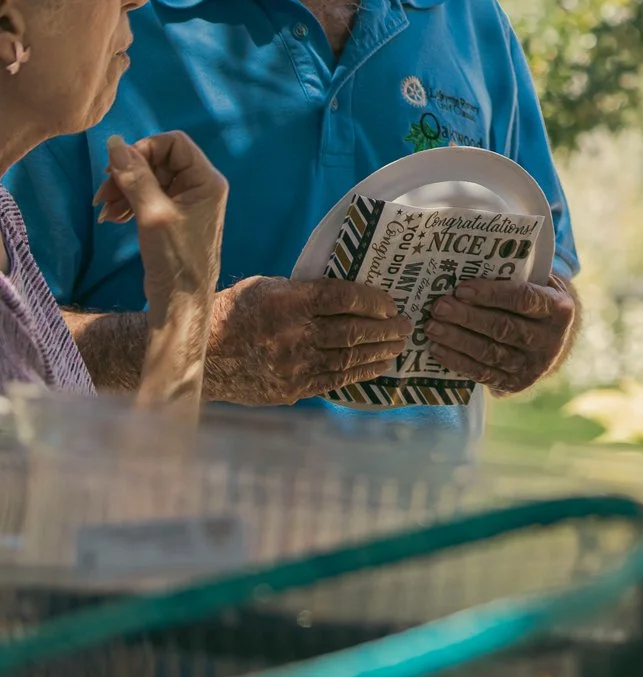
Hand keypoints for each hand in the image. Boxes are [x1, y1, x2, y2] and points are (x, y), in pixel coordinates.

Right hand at [96, 132, 226, 321]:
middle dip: (128, 174)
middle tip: (102, 194)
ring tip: (103, 211)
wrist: (180, 303)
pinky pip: (147, 197)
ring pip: (149, 179)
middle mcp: (199, 186)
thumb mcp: (152, 214)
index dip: (144, 149)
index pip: (174, 143)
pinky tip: (112, 218)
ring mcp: (186, 201)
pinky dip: (128, 203)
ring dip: (123, 190)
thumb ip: (135, 176)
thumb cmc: (174, 258)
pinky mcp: (171, 216)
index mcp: (206, 179)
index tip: (118, 168)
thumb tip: (114, 142)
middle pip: (158, 161)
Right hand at [204, 277, 413, 405]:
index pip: (342, 297)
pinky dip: (361, 373)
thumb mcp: (266, 287)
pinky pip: (335, 380)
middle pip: (352, 330)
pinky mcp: (293, 388)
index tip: (391, 302)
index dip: (372, 300)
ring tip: (399, 346)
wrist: (201, 356)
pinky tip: (379, 367)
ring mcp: (295, 365)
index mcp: (288, 301)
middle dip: (385, 328)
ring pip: (349, 357)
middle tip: (407, 324)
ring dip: (380, 351)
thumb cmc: (234, 312)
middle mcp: (294, 334)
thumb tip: (344, 296)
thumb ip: (303, 290)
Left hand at [425, 277, 576, 394]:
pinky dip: (458, 361)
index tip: (461, 288)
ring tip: (432, 327)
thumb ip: (515, 275)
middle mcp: (549, 340)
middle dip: (467, 317)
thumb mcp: (538, 283)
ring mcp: (533, 366)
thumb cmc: (535, 299)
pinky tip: (437, 349)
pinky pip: (483, 374)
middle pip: (503, 328)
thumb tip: (470, 264)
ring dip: (457, 339)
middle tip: (439, 307)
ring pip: (490, 352)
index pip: (523, 299)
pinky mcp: (516, 383)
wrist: (551, 338)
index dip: (491, 294)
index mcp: (559, 309)